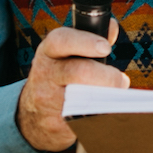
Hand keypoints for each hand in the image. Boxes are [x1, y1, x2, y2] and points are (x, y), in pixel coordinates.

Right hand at [16, 20, 124, 152]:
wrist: (33, 116)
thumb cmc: (57, 79)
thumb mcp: (64, 55)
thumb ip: (88, 41)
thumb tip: (111, 27)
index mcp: (49, 53)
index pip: (61, 40)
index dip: (85, 42)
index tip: (106, 47)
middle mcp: (46, 74)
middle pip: (79, 72)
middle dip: (107, 76)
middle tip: (120, 81)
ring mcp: (49, 101)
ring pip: (83, 98)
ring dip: (107, 98)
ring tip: (115, 97)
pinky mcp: (57, 125)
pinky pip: (85, 121)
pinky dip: (101, 116)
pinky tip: (108, 113)